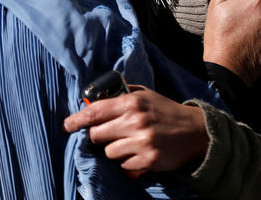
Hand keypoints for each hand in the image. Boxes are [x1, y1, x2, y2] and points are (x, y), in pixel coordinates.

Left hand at [62, 85, 208, 176]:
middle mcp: (134, 122)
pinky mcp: (148, 160)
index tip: (66, 126)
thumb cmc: (165, 111)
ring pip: (108, 153)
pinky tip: (138, 154)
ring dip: (114, 150)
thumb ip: (121, 95)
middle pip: (96, 135)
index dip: (76, 120)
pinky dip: (127, 163)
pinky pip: (124, 166)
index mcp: (131, 102)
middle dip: (98, 136)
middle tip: (109, 134)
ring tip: (128, 144)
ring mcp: (141, 142)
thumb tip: (94, 100)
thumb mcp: (144, 95)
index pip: (95, 111)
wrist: (195, 131)